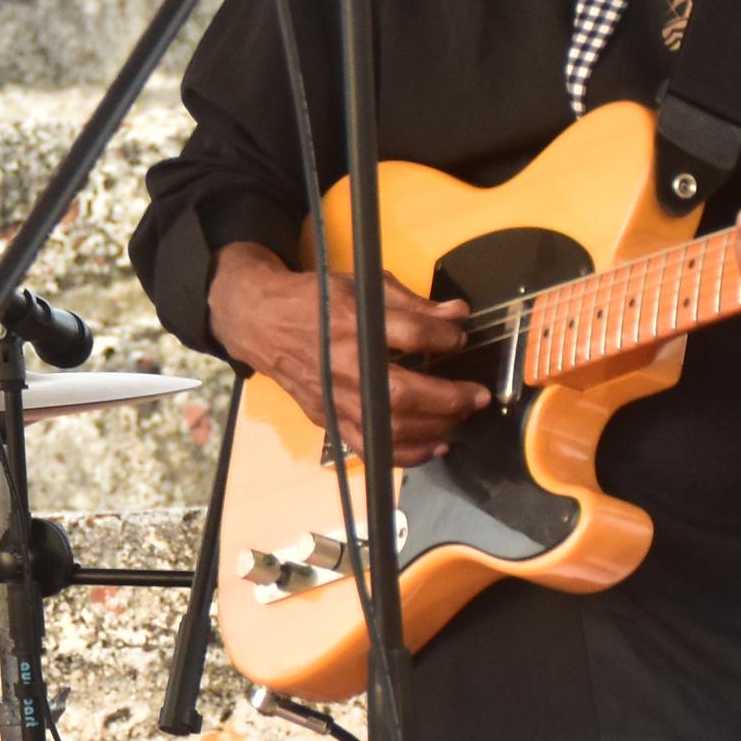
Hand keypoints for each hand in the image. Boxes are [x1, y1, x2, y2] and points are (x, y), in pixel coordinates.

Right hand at [206, 245, 489, 457]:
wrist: (261, 323)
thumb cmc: (314, 301)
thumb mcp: (361, 287)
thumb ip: (412, 302)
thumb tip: (458, 314)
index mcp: (352, 322)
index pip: (411, 334)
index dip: (444, 337)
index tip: (459, 338)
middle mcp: (343, 364)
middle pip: (404, 392)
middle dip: (449, 397)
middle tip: (478, 396)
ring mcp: (334, 397)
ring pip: (390, 425)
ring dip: (435, 426)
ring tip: (461, 417)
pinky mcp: (327, 418)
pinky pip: (371, 445)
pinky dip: (406, 453)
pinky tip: (435, 446)